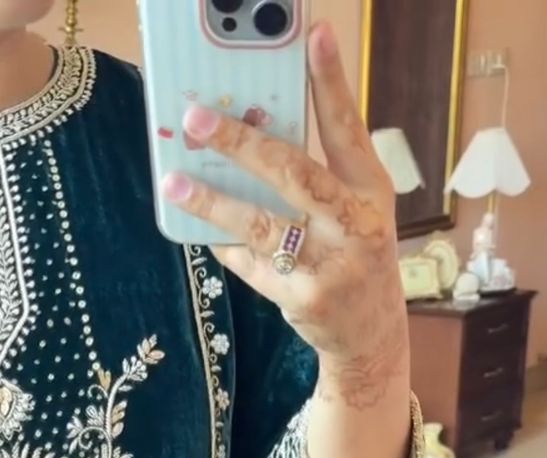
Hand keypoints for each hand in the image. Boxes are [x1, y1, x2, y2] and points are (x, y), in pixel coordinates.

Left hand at [161, 21, 409, 410]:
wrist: (371, 333)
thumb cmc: (354, 254)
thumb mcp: (354, 209)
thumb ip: (317, 173)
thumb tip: (253, 127)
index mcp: (372, 190)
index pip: (348, 126)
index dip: (331, 80)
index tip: (313, 33)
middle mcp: (358, 224)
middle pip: (292, 172)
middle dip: (241, 142)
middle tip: (196, 118)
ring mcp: (332, 264)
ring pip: (261, 224)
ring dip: (212, 201)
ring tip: (175, 182)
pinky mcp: (305, 297)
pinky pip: (251, 264)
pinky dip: (226, 245)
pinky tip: (203, 231)